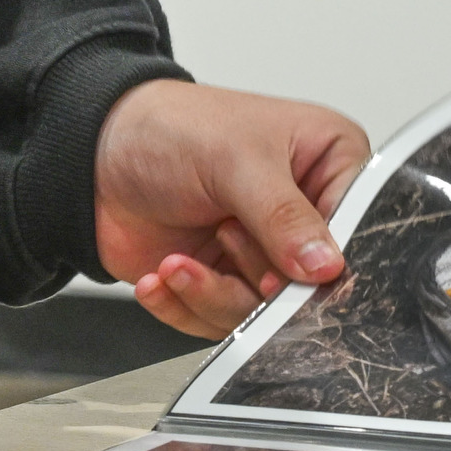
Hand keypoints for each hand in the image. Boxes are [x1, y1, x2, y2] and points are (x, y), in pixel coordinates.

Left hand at [92, 78, 371, 338]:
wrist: (93, 154)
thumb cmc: (172, 128)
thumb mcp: (236, 159)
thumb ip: (283, 215)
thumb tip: (325, 266)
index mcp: (329, 164)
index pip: (357, 227)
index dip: (328, 259)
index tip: (295, 273)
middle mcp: (303, 214)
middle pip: (312, 283)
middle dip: (259, 276)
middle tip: (225, 239)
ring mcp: (262, 253)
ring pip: (265, 312)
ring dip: (214, 293)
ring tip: (177, 262)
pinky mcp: (223, 283)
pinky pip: (219, 321)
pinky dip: (186, 306)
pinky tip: (161, 278)